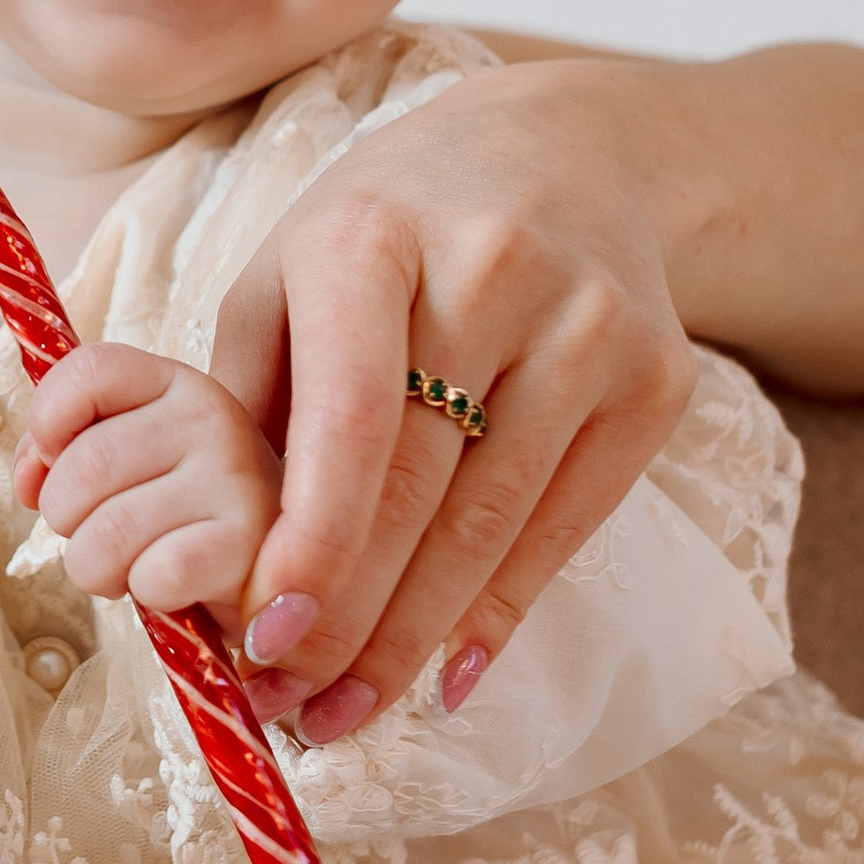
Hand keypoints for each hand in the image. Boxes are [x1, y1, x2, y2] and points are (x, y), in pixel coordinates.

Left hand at [12, 344, 279, 618]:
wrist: (273, 572)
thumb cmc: (182, 514)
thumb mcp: (127, 462)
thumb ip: (62, 451)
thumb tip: (27, 478)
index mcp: (175, 382)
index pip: (87, 371)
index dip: (49, 422)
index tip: (57, 459)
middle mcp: (212, 415)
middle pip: (81, 467)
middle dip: (66, 519)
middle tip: (98, 533)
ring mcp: (235, 478)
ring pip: (107, 534)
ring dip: (97, 568)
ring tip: (129, 565)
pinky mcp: (250, 544)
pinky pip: (153, 576)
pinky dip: (145, 593)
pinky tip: (170, 585)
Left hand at [206, 57, 697, 743]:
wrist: (567, 156)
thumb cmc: (392, 229)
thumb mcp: (289, 271)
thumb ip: (245, 398)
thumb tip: (207, 550)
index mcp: (374, 237)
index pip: (353, 414)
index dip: (316, 538)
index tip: (263, 634)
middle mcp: (493, 273)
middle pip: (422, 486)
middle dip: (349, 615)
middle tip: (289, 701)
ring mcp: (591, 328)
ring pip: (495, 522)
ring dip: (417, 637)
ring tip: (349, 707)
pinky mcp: (656, 381)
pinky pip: (567, 526)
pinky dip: (501, 609)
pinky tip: (448, 672)